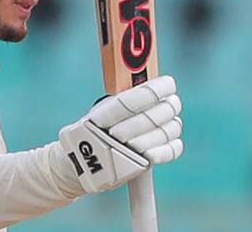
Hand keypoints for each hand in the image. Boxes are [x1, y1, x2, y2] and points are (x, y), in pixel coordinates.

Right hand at [57, 75, 182, 193]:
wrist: (78, 167)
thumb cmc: (93, 132)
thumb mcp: (96, 113)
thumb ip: (120, 101)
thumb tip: (152, 86)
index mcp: (98, 118)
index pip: (131, 102)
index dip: (154, 91)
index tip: (168, 83)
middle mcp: (112, 138)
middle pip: (151, 118)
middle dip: (167, 107)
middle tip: (172, 101)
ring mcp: (126, 156)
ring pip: (162, 135)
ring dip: (172, 123)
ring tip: (171, 117)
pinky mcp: (137, 169)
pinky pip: (165, 154)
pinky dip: (173, 144)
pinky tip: (172, 137)